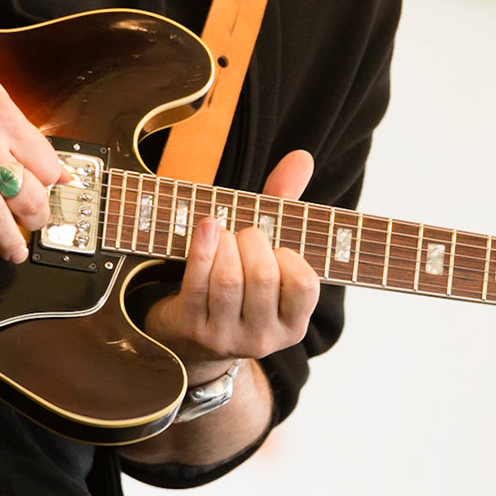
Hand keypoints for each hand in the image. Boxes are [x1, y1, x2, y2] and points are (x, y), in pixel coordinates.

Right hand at [0, 42, 67, 266]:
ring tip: (14, 251)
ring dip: (8, 241)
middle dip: (37, 219)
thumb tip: (52, 163)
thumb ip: (21, 127)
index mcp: (1, 119)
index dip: (51, 184)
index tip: (48, 192)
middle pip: (25, 195)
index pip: (45, 164)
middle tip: (35, 225)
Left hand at [141, 150, 320, 380]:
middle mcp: (263, 338)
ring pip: (228, 280)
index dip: (289, 256)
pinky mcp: (191, 329)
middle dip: (252, 240)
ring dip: (225, 244)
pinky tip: (206, 228)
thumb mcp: (267, 252)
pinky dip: (202, 249)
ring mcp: (225, 338)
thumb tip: (301, 157)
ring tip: (224, 234)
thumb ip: (285, 207)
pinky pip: (197, 284)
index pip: (305, 285)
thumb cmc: (239, 283)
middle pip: (263, 276)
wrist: (190, 337)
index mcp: (293, 324)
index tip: (276, 247)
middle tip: (245, 233)